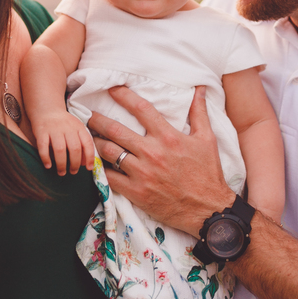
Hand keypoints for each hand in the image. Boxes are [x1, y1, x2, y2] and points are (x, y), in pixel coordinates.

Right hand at [30, 109, 93, 174]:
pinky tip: (48, 165)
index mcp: (78, 127)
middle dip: (74, 164)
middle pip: (74, 148)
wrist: (47, 109)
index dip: (89, 157)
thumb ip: (82, 143)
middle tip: (73, 172)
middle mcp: (67, 127)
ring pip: (60, 149)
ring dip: (61, 164)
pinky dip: (46, 158)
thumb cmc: (64, 124)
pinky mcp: (41, 131)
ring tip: (61, 172)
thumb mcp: (76, 129)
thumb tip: (85, 163)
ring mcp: (54, 129)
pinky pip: (43, 147)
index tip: (88, 168)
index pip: (87, 143)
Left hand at [87, 85, 234, 234]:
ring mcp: (142, 173)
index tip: (112, 89)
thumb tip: (200, 88)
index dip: (124, 96)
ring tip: (90, 138)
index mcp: (168, 137)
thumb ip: (198, 112)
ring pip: (109, 152)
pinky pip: (110, 177)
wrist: (207, 209)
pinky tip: (97, 163)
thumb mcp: (207, 139)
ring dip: (96, 142)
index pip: (141, 109)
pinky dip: (101, 168)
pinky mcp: (136, 192)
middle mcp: (152, 152)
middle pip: (116, 130)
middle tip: (89, 115)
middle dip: (98, 120)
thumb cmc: (208, 173)